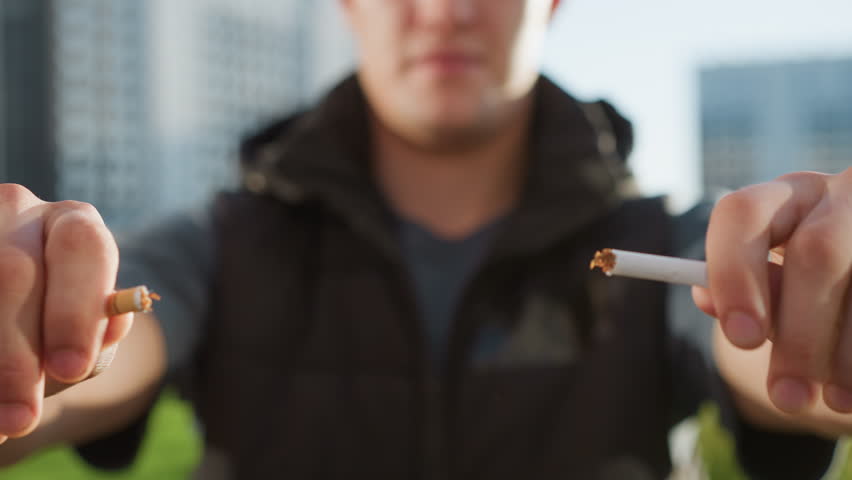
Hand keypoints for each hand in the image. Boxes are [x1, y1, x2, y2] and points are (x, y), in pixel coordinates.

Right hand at [0, 185, 131, 443]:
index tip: (72, 370)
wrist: (17, 330)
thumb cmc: (54, 334)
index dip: (75, 311)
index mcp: (74, 224)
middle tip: (20, 419)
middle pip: (12, 271)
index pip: (83, 248)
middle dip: (17, 355)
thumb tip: (108, 329)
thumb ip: (98, 334)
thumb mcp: (84, 337)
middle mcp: (17, 211)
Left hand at [693, 168, 851, 414]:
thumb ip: (743, 295)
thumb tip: (709, 299)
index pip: (743, 214)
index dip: (735, 275)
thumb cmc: (811, 296)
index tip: (742, 339)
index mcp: (784, 199)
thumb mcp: (775, 291)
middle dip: (800, 335)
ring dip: (845, 354)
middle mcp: (839, 197)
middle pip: (817, 253)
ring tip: (832, 400)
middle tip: (786, 397)